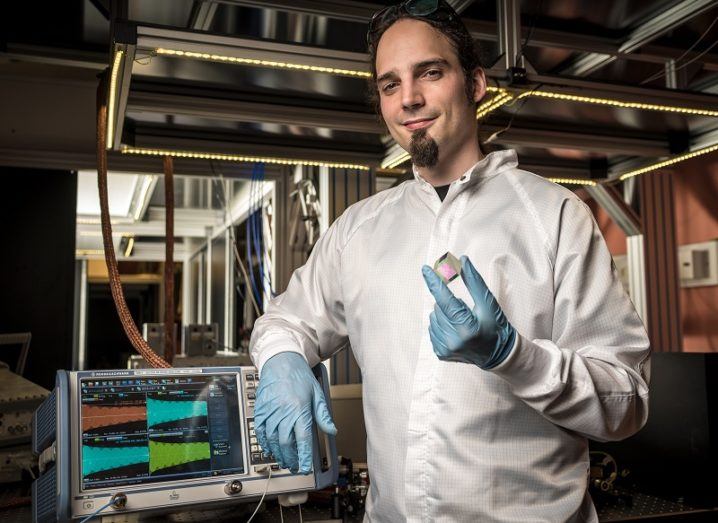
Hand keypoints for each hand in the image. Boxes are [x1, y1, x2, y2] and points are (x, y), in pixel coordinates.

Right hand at [254, 352, 336, 473]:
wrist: (281, 360)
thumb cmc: (299, 375)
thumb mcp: (317, 392)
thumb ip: (323, 414)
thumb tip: (331, 430)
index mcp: (299, 408)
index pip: (302, 439)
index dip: (303, 456)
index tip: (304, 467)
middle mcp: (283, 411)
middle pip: (286, 443)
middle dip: (290, 458)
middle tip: (294, 466)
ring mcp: (270, 411)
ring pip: (272, 440)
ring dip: (278, 453)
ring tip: (284, 460)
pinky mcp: (260, 409)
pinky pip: (260, 431)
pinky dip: (265, 443)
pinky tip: (270, 448)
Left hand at [421, 255, 515, 368]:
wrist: (499, 354)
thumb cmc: (496, 326)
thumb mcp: (488, 303)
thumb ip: (474, 281)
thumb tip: (462, 260)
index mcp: (466, 328)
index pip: (445, 300)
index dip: (435, 282)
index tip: (425, 269)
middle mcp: (453, 340)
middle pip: (439, 307)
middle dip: (450, 304)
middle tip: (466, 312)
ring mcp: (445, 349)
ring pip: (434, 317)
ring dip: (445, 314)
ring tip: (463, 322)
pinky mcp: (441, 353)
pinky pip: (432, 328)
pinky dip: (442, 324)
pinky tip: (456, 330)